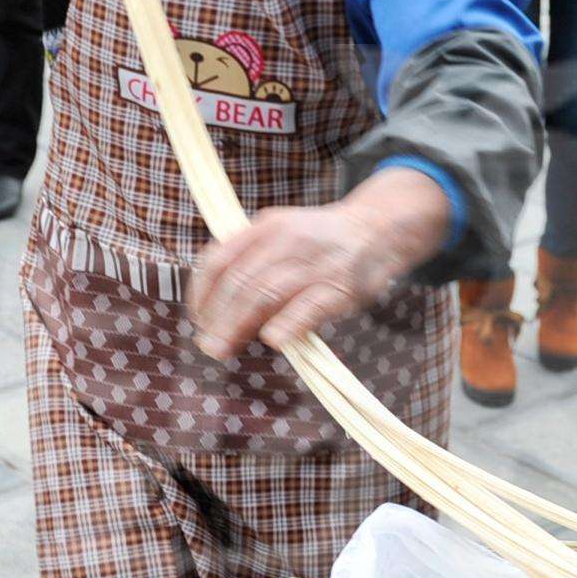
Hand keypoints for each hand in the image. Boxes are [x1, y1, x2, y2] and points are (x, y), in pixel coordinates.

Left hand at [188, 165, 449, 360]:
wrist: (378, 227)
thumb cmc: (322, 239)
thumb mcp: (281, 231)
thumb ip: (250, 257)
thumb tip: (214, 302)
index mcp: (265, 227)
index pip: (220, 259)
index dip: (202, 293)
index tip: (198, 318)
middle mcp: (286, 241)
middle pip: (240, 282)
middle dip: (217, 317)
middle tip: (207, 345)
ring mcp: (314, 263)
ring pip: (265, 295)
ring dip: (238, 326)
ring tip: (224, 349)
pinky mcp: (341, 285)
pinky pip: (309, 306)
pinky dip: (288, 324)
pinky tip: (273, 341)